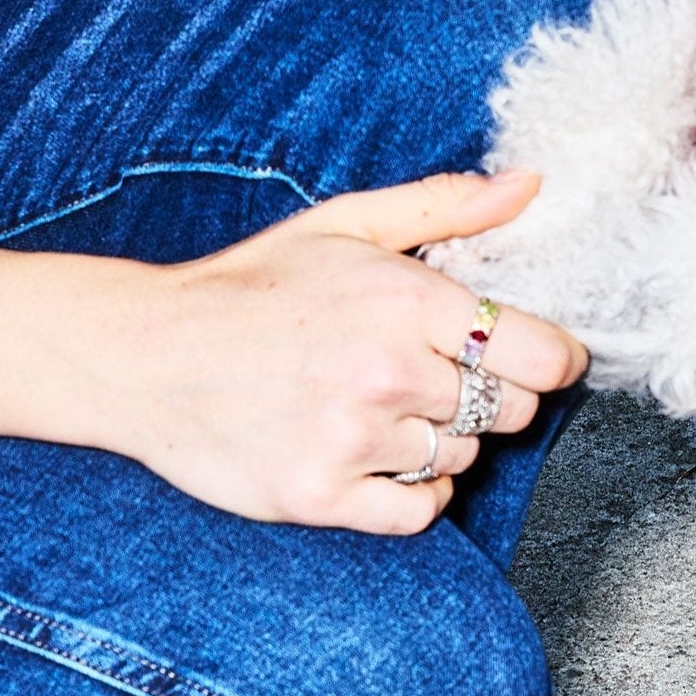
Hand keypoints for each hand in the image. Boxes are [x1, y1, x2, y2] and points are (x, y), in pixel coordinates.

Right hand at [0, 169, 585, 536]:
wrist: (147, 354)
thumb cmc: (255, 285)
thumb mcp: (348, 225)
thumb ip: (446, 206)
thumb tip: (530, 183)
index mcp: (406, 300)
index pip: (539, 353)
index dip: (548, 356)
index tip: (527, 353)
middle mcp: (388, 373)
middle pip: (509, 409)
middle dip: (488, 392)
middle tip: (430, 372)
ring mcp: (353, 440)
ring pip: (461, 457)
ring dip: (439, 438)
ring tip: (378, 404)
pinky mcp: (319, 497)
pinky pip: (419, 511)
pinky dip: (411, 491)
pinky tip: (373, 453)